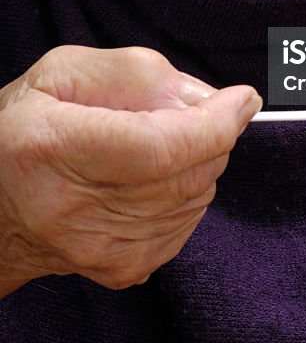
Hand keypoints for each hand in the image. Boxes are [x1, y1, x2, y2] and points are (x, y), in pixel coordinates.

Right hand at [0, 46, 260, 294]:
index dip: (214, 122)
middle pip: (187, 171)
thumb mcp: (64, 71)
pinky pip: (190, 221)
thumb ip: (138, 73)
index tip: (242, 97)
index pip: (159, 146)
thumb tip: (207, 99)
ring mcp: (99, 249)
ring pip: (198, 195)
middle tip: (179, 111)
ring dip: (197, 161)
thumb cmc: (27, 127)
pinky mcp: (121, 270)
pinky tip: (152, 177)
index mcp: (52, 147)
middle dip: (207, 132)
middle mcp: (73, 208)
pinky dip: (188, 191)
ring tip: (152, 144)